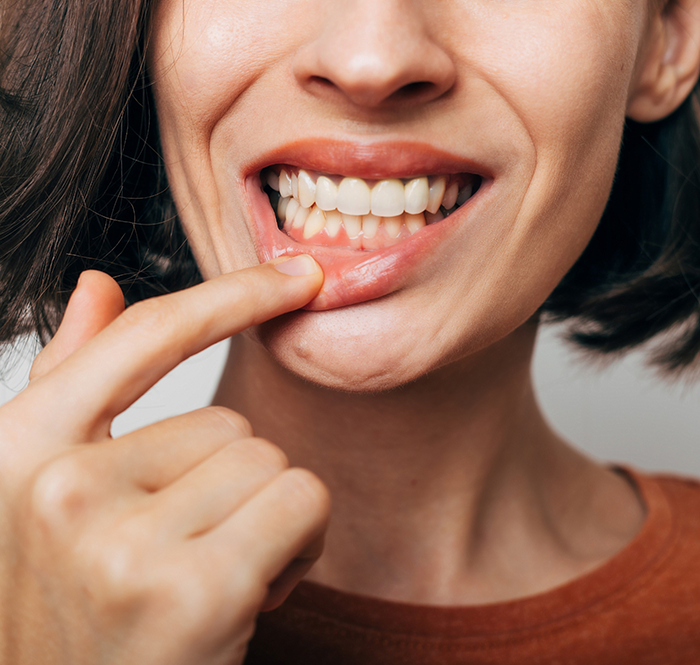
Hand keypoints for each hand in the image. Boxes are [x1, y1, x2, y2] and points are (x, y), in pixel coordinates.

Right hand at [0, 257, 329, 664]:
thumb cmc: (89, 604)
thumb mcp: (59, 491)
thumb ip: (74, 380)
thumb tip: (96, 285)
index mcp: (22, 449)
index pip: (145, 336)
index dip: (233, 294)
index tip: (299, 274)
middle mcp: (59, 488)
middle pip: (230, 420)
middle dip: (235, 484)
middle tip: (192, 551)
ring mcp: (119, 541)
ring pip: (270, 462)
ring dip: (266, 518)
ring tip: (212, 577)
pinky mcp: (193, 589)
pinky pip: (302, 502)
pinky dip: (300, 545)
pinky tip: (246, 598)